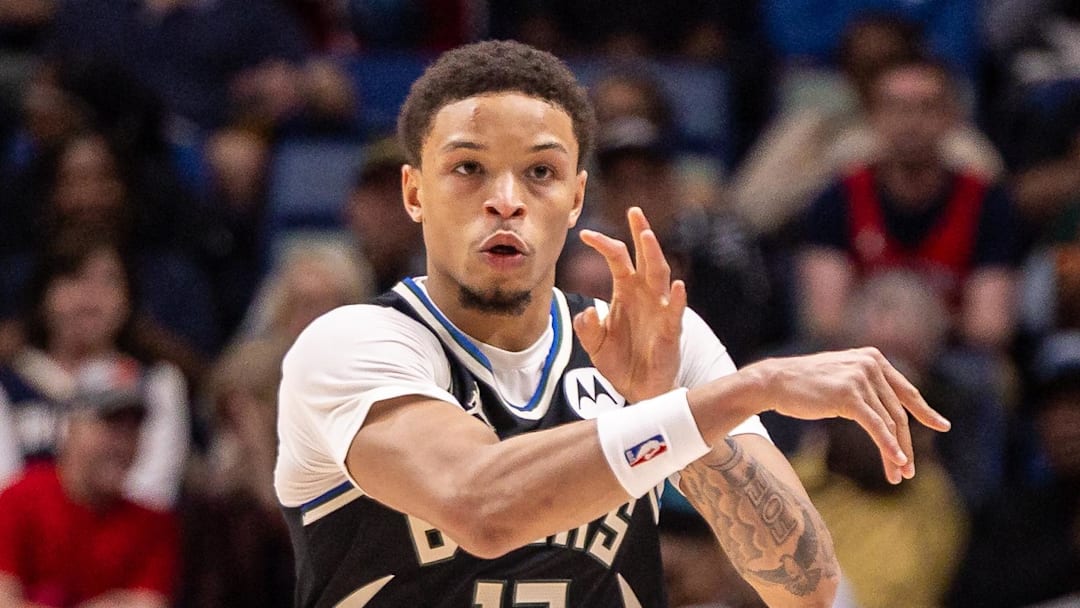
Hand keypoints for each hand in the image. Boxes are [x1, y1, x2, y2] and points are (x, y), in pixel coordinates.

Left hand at [573, 207, 686, 402]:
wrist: (639, 392)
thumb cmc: (621, 362)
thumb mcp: (595, 345)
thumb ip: (587, 328)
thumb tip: (587, 311)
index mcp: (626, 292)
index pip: (617, 259)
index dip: (603, 244)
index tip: (585, 233)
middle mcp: (645, 296)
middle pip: (644, 258)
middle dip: (641, 234)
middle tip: (634, 212)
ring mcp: (660, 311)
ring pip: (660, 276)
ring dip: (654, 256)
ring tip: (647, 237)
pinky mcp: (671, 331)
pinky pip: (675, 312)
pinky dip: (676, 298)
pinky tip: (676, 285)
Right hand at [746, 347, 950, 484]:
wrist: (773, 381)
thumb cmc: (803, 384)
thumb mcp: (841, 378)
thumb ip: (865, 387)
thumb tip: (885, 413)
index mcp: (873, 358)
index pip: (905, 390)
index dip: (924, 411)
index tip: (942, 426)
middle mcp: (871, 364)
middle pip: (897, 411)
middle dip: (906, 443)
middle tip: (910, 470)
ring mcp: (860, 378)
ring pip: (888, 423)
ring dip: (896, 452)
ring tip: (899, 474)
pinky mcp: (849, 395)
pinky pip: (876, 426)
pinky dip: (888, 446)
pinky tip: (896, 461)